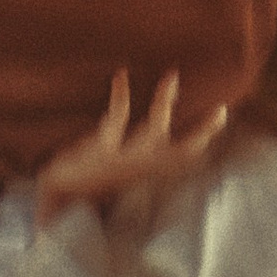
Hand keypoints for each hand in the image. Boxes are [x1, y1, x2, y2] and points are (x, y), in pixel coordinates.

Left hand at [34, 68, 228, 217]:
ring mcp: (124, 161)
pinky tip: (120, 75)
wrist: (55, 201)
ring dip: (164, 102)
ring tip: (173, 75)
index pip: (181, 158)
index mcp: (144, 174)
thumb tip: (115, 122)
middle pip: (181, 152)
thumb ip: (114, 144)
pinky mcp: (105, 152)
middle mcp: (140, 169)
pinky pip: (118, 119)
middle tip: (221, 111)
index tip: (220, 115)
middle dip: (203, 132)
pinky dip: (121, 96)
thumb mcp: (103, 168)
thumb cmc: (78, 186)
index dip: (202, 139)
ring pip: (154, 130)